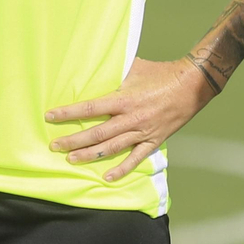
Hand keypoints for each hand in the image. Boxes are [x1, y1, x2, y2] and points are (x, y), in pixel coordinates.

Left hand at [46, 58, 215, 181]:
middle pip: (97, 133)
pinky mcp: (154, 140)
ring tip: (72, 159)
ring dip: (91, 155)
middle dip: (74, 140)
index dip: (69, 113)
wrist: (192, 85)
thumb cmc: (162, 73)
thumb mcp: (135, 67)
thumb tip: (94, 66)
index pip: (91, 108)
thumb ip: (115, 72)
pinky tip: (107, 177)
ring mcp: (143, 131)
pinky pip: (136, 158)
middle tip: (55, 145)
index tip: (51, 116)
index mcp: (125, 99)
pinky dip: (122, 169)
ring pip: (112, 147)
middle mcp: (132, 117)